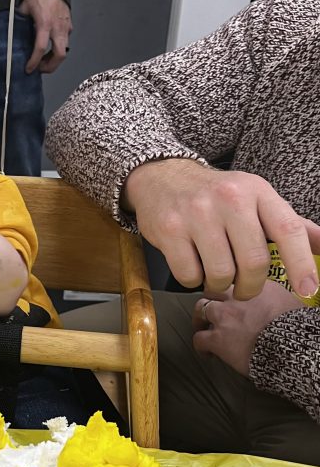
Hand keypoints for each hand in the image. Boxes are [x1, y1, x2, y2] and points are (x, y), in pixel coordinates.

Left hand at [17, 0, 70, 73]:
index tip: (29, 69)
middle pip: (59, 55)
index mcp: (45, 23)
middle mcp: (57, 27)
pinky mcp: (69, 26)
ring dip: (54, 59)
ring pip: (64, 51)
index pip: (41, 48)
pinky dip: (57, 49)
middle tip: (40, 68)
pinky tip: (49, 48)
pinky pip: (65, 42)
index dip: (34, 61)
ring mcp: (65, 28)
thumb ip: (19, 21)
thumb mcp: (25, 7)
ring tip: (43, 60)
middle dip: (50, 66)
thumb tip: (12, 32)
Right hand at [123, 158, 319, 299]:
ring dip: (220, 285)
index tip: (308, 289)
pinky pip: (189, 275)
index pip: (288, 229)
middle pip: (253, 261)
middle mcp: (228, 199)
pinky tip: (193, 266)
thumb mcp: (254, 197)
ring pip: (220, 273)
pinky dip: (193, 280)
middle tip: (245, 289)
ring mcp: (196, 214)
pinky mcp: (169, 230)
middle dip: (251, 287)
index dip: (301, 264)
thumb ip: (288, 223)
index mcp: (256, 191)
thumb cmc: (214, 195)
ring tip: (215, 274)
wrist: (161, 177)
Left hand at [192, 281, 304, 375]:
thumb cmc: (298, 330)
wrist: (294, 348)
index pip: (235, 279)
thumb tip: (271, 304)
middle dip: (210, 299)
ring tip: (203, 327)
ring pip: (200, 309)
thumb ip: (273, 299)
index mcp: (257, 286)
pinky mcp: (217, 338)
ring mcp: (225, 317)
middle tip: (210, 309)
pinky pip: (199, 339)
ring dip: (200, 318)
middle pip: (212, 289)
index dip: (229, 290)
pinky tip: (207, 352)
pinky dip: (200, 346)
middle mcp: (237, 297)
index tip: (229, 296)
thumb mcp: (289, 303)